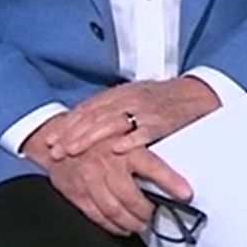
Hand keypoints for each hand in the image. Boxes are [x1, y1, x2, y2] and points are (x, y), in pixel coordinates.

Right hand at [25, 139, 193, 236]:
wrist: (57, 139)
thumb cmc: (96, 138)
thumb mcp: (121, 134)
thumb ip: (142, 150)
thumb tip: (174, 163)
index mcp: (123, 147)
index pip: (152, 166)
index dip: (170, 181)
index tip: (186, 193)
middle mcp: (107, 164)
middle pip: (131, 197)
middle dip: (145, 212)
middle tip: (153, 216)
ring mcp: (90, 180)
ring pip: (114, 210)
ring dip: (130, 222)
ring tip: (140, 225)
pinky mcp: (77, 193)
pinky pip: (97, 216)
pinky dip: (111, 225)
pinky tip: (121, 227)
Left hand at [37, 77, 220, 160]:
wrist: (195, 95)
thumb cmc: (162, 101)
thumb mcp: (133, 99)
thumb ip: (110, 110)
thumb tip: (83, 125)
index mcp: (119, 94)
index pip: (87, 109)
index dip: (67, 125)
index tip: (50, 141)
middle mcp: (128, 100)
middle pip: (93, 117)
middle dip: (72, 135)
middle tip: (56, 151)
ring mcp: (144, 111)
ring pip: (111, 123)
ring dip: (90, 138)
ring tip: (74, 152)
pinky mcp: (162, 122)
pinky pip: (143, 132)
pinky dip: (128, 142)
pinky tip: (115, 151)